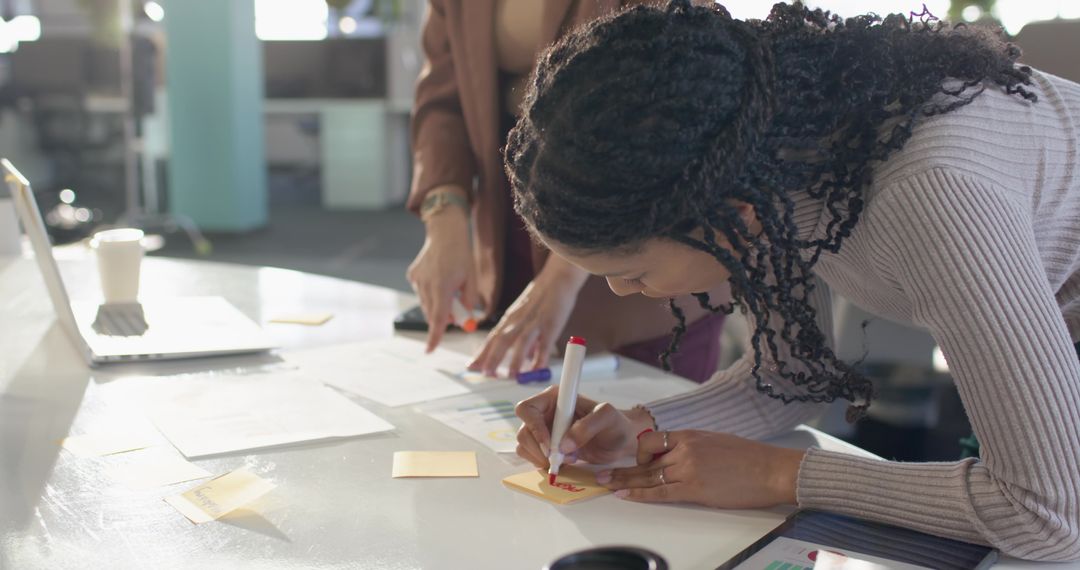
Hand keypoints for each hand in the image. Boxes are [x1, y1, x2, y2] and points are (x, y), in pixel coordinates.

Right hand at [405, 186, 476, 351]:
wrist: (445, 231)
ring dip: (437, 305)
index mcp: (443, 287)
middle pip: (432, 314)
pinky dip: (430, 293)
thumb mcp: (470, 279)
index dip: (434, 336)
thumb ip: (468, 301)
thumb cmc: (461, 255)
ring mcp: (417, 280)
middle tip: (457, 312)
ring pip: (426, 304)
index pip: (438, 319)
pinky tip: (438, 278)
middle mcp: (426, 285)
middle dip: (443, 318)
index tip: (430, 350)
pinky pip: (421, 293)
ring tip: (449, 288)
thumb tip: (464, 319)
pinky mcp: (412, 275)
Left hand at [468, 255, 587, 376]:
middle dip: (492, 357)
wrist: (558, 277)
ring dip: (515, 359)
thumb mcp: (525, 314)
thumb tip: (525, 357)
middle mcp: (519, 321)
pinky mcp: (551, 324)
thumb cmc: (541, 296)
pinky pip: (545, 343)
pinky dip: (541, 357)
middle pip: (502, 340)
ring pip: (522, 342)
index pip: (492, 338)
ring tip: (510, 375)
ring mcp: (535, 322)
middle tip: (485, 373)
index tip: (471, 366)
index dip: (481, 353)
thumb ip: (522, 335)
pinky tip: (538, 369)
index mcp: (510, 318)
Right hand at [514, 385, 655, 467]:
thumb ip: (587, 427)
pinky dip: (543, 464)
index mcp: (554, 398)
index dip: (534, 427)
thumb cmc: (614, 424)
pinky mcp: (545, 446)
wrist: (619, 442)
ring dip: (541, 458)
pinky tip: (564, 463)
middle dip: (538, 449)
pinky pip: (531, 456)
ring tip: (567, 460)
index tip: (551, 445)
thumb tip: (564, 445)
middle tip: (559, 458)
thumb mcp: (607, 418)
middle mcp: (544, 412)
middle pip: (523, 430)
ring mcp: (543, 430)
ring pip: (524, 445)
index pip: (527, 408)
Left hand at [595, 430, 804, 508]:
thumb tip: (678, 456)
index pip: (652, 440)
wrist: (771, 469)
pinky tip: (627, 495)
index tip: (632, 461)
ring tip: (608, 484)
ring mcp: (688, 468)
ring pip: (648, 475)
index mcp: (690, 434)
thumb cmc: (750, 458)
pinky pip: (660, 491)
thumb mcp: (715, 441)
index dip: (639, 453)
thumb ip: (693, 447)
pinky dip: (640, 494)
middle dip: (621, 467)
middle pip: (644, 458)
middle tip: (602, 473)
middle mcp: (685, 448)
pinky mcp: (694, 488)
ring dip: (625, 481)